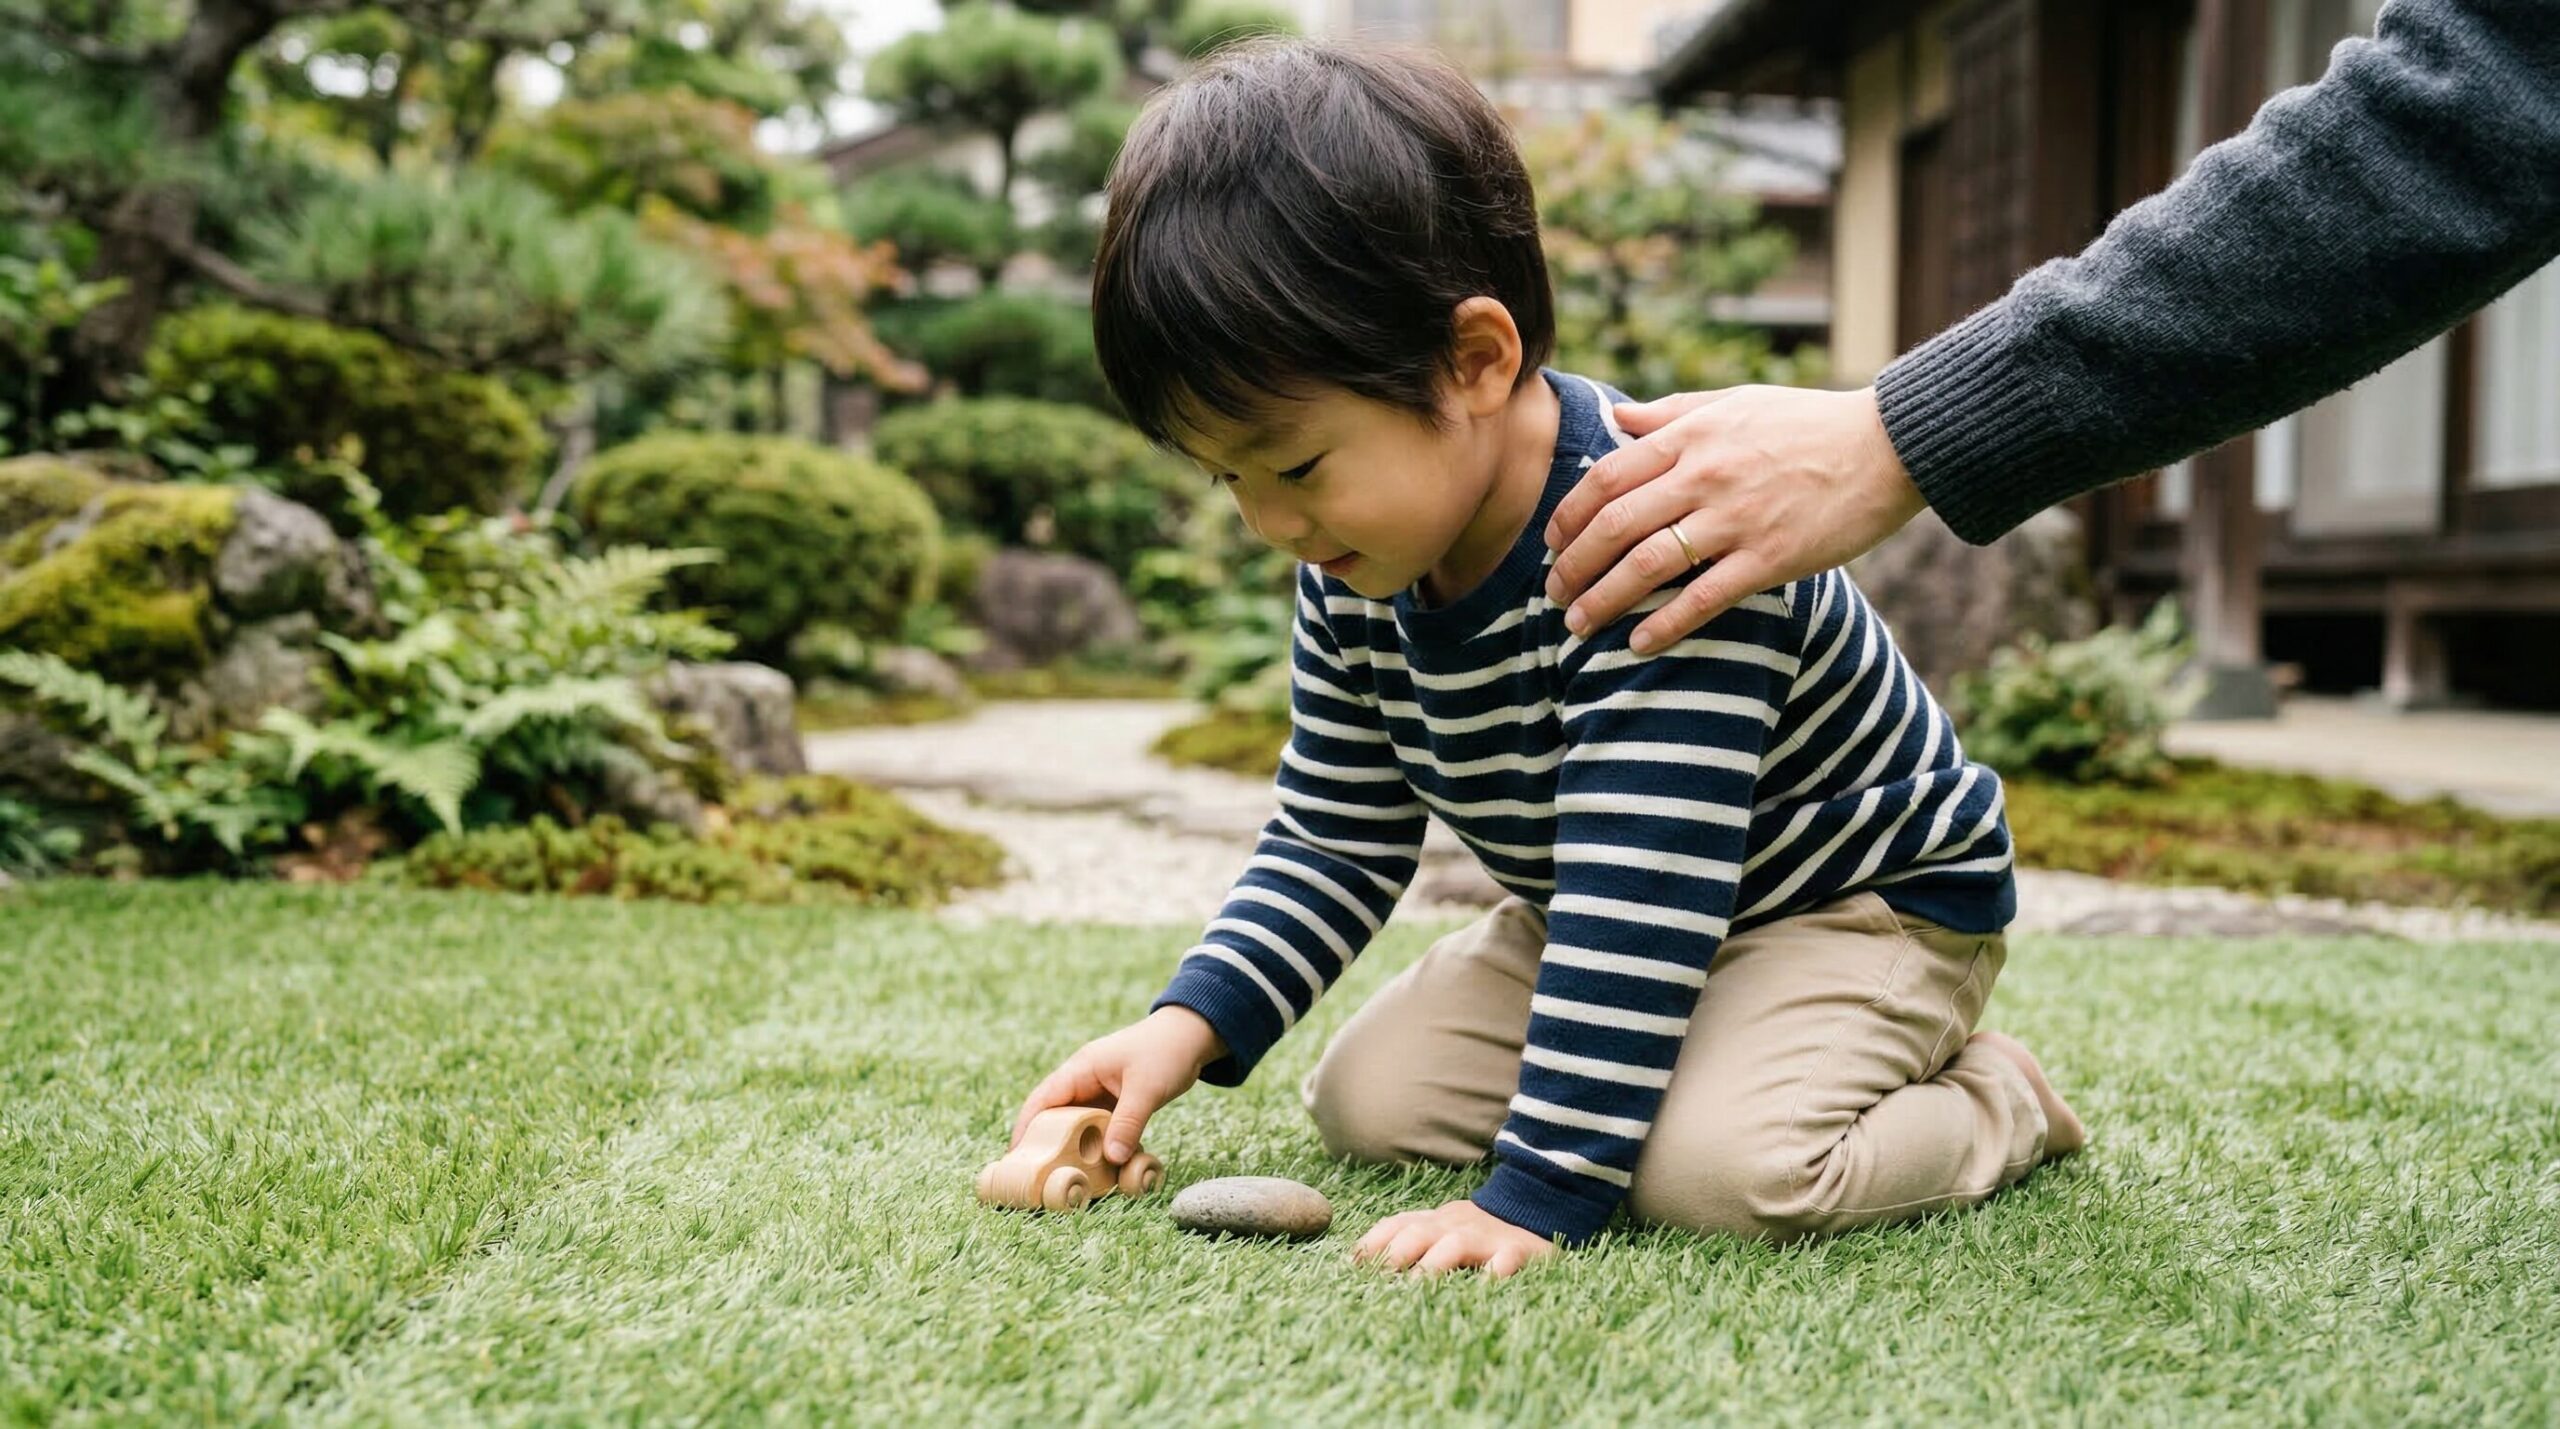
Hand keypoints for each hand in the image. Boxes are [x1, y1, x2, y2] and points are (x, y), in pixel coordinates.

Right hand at [1010, 1007, 1227, 1162]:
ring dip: (1074, 1149)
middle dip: (1046, 1144)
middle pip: (1054, 1117)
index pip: (1042, 1100)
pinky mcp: (1115, 1104)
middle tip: (1037, 1177)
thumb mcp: (1146, 1088)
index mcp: (1081, 1070)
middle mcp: (1084, 1082)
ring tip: (1062, 1179)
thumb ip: (1128, 1123)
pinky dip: (1097, 1146)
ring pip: (1077, 1126)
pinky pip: (1098, 1129)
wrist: (1192, 1034)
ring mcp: (1099, 1093)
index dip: (1026, 1128)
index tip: (1016, 1156)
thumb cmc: (1166, 1051)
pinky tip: (1099, 1169)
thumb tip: (1112, 1159)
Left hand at [1349, 1198, 1559, 1278]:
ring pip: (1455, 1245)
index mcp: (1435, 1221)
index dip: (1374, 1243)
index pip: (1397, 1225)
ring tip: (1418, 1287)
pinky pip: (1506, 1259)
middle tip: (1379, 1279)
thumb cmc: (1479, 1232)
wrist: (1538, 1205)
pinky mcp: (1518, 1250)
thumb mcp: (1442, 1229)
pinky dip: (1496, 1271)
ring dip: (1434, 1265)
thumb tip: (1360, 1261)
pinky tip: (1487, 1284)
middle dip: (1395, 1254)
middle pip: (1418, 1233)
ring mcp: (1486, 1237)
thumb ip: (1410, 1239)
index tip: (1353, 1264)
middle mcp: (1455, 1225)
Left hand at [1542, 385, 1928, 653]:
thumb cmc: (1807, 423)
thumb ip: (1671, 413)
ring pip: (1646, 565)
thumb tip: (1617, 418)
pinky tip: (1638, 644)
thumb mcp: (1734, 402)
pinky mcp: (1770, 558)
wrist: (1886, 446)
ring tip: (1577, 624)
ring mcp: (1736, 519)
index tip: (1552, 543)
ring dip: (1603, 600)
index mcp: (1690, 437)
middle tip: (1554, 593)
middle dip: (1573, 566)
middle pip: (1614, 526)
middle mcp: (1703, 476)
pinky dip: (1664, 625)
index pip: (1606, 478)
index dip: (1569, 516)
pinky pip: (1703, 598)